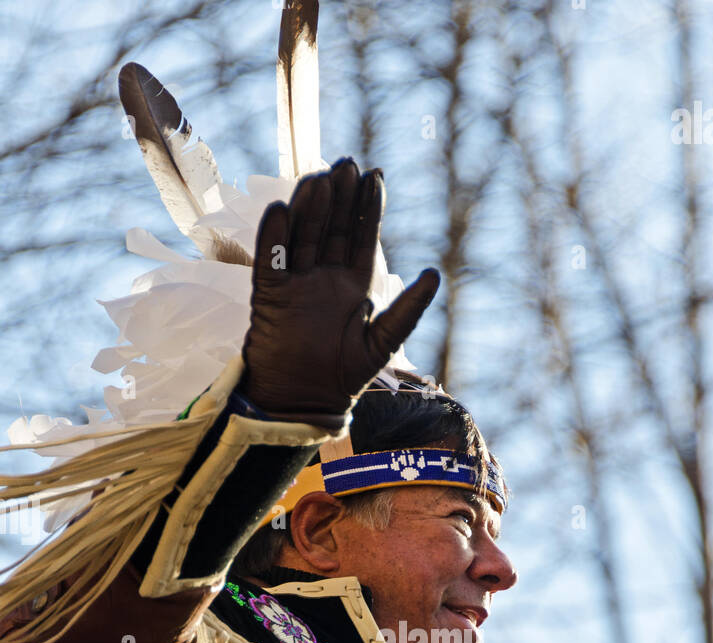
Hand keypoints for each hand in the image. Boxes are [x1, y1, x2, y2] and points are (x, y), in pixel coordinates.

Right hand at [240, 158, 439, 427]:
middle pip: (333, 228)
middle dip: (341, 198)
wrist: (304, 401)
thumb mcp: (383, 342)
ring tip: (320, 178)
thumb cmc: (344, 376)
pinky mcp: (270, 294)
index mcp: (353, 285)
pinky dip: (274, 236)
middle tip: (348, 164)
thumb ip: (408, 310)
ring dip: (310, 208)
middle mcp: (325, 278)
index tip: (375, 176)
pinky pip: (271, 260)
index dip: (368, 208)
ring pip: (303, 236)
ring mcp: (296, 283)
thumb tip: (435, 275)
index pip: (362, 237)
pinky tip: (280, 210)